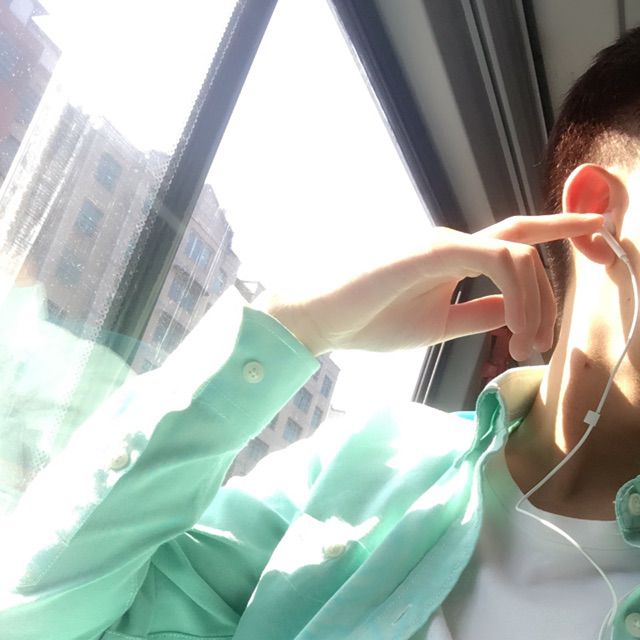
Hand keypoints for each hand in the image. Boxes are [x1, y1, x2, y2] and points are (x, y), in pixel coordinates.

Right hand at [264, 213, 603, 360]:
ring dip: (536, 301)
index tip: (598, 232)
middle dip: (560, 273)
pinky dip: (517, 293)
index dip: (559, 228)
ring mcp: (445, 242)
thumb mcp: (438, 325)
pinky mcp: (434, 250)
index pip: (515, 238)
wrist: (322, 319)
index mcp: (453, 258)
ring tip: (527, 344)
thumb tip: (512, 314)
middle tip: (550, 339)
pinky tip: (514, 327)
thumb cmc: (369, 321)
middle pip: (525, 243)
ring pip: (518, 252)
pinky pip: (497, 259)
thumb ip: (476, 314)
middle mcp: (454, 242)